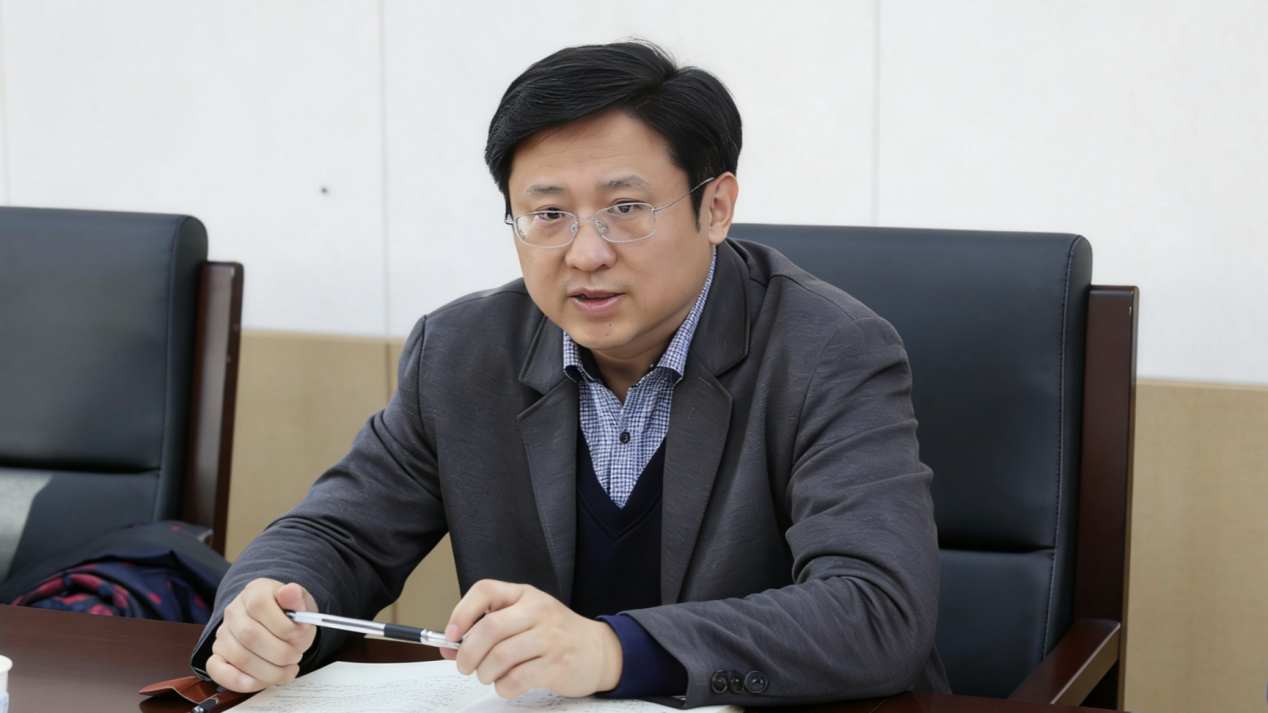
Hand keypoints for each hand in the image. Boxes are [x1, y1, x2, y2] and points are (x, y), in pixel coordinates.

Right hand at [206, 578, 317, 691]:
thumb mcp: (301, 604)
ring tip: (288, 669)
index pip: (260, 605)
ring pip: (241, 658)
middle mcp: (234, 611)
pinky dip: (237, 680)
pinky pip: (217, 670)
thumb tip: (291, 591)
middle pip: (250, 636)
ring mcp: (223, 634)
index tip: (300, 634)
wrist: (280, 624)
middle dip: (281, 652)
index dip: (283, 625)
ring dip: (270, 671)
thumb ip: (298, 600)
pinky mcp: (218, 654)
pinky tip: (257, 682)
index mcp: (255, 592)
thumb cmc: (290, 615)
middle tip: (296, 655)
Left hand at [440, 580, 622, 697]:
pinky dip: (503, 686)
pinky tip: (507, 683)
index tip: (452, 635)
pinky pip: (516, 679)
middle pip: (489, 629)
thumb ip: (488, 629)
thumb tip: (449, 648)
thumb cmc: (556, 634)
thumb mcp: (525, 619)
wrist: (599, 650)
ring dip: (484, 672)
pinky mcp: (556, 664)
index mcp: (525, 595)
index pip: (486, 590)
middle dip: (468, 653)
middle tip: (464, 666)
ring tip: (488, 675)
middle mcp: (538, 611)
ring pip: (500, 657)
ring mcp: (549, 637)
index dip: (462, 613)